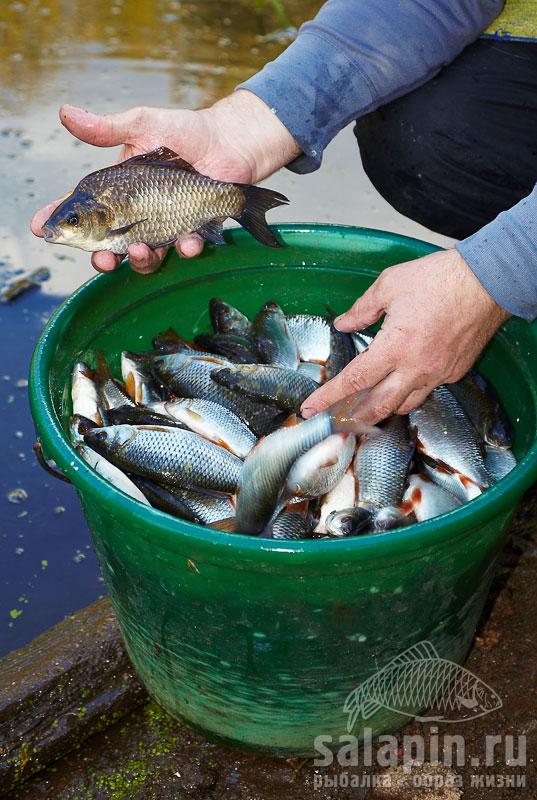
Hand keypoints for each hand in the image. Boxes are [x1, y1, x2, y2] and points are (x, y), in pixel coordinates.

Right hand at [31, 91, 298, 273]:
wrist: (231, 143)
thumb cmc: (185, 131)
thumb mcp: (144, 124)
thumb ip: (108, 128)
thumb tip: (65, 113)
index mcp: (118, 191)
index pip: (83, 210)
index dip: (61, 221)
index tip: (41, 229)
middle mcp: (138, 214)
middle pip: (110, 246)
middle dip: (102, 258)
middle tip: (103, 261)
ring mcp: (165, 226)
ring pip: (145, 256)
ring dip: (140, 261)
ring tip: (141, 251)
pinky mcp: (192, 231)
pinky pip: (184, 249)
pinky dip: (186, 248)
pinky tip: (189, 242)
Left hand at [301, 249, 509, 422]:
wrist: (487, 281)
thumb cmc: (439, 279)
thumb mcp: (389, 285)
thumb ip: (362, 309)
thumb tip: (344, 324)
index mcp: (394, 348)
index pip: (353, 381)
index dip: (328, 397)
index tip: (310, 409)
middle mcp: (415, 369)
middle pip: (379, 406)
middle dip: (355, 416)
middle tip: (339, 419)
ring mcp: (437, 374)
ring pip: (405, 405)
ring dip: (384, 408)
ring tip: (369, 405)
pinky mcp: (455, 371)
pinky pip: (428, 389)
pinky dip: (411, 390)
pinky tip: (404, 381)